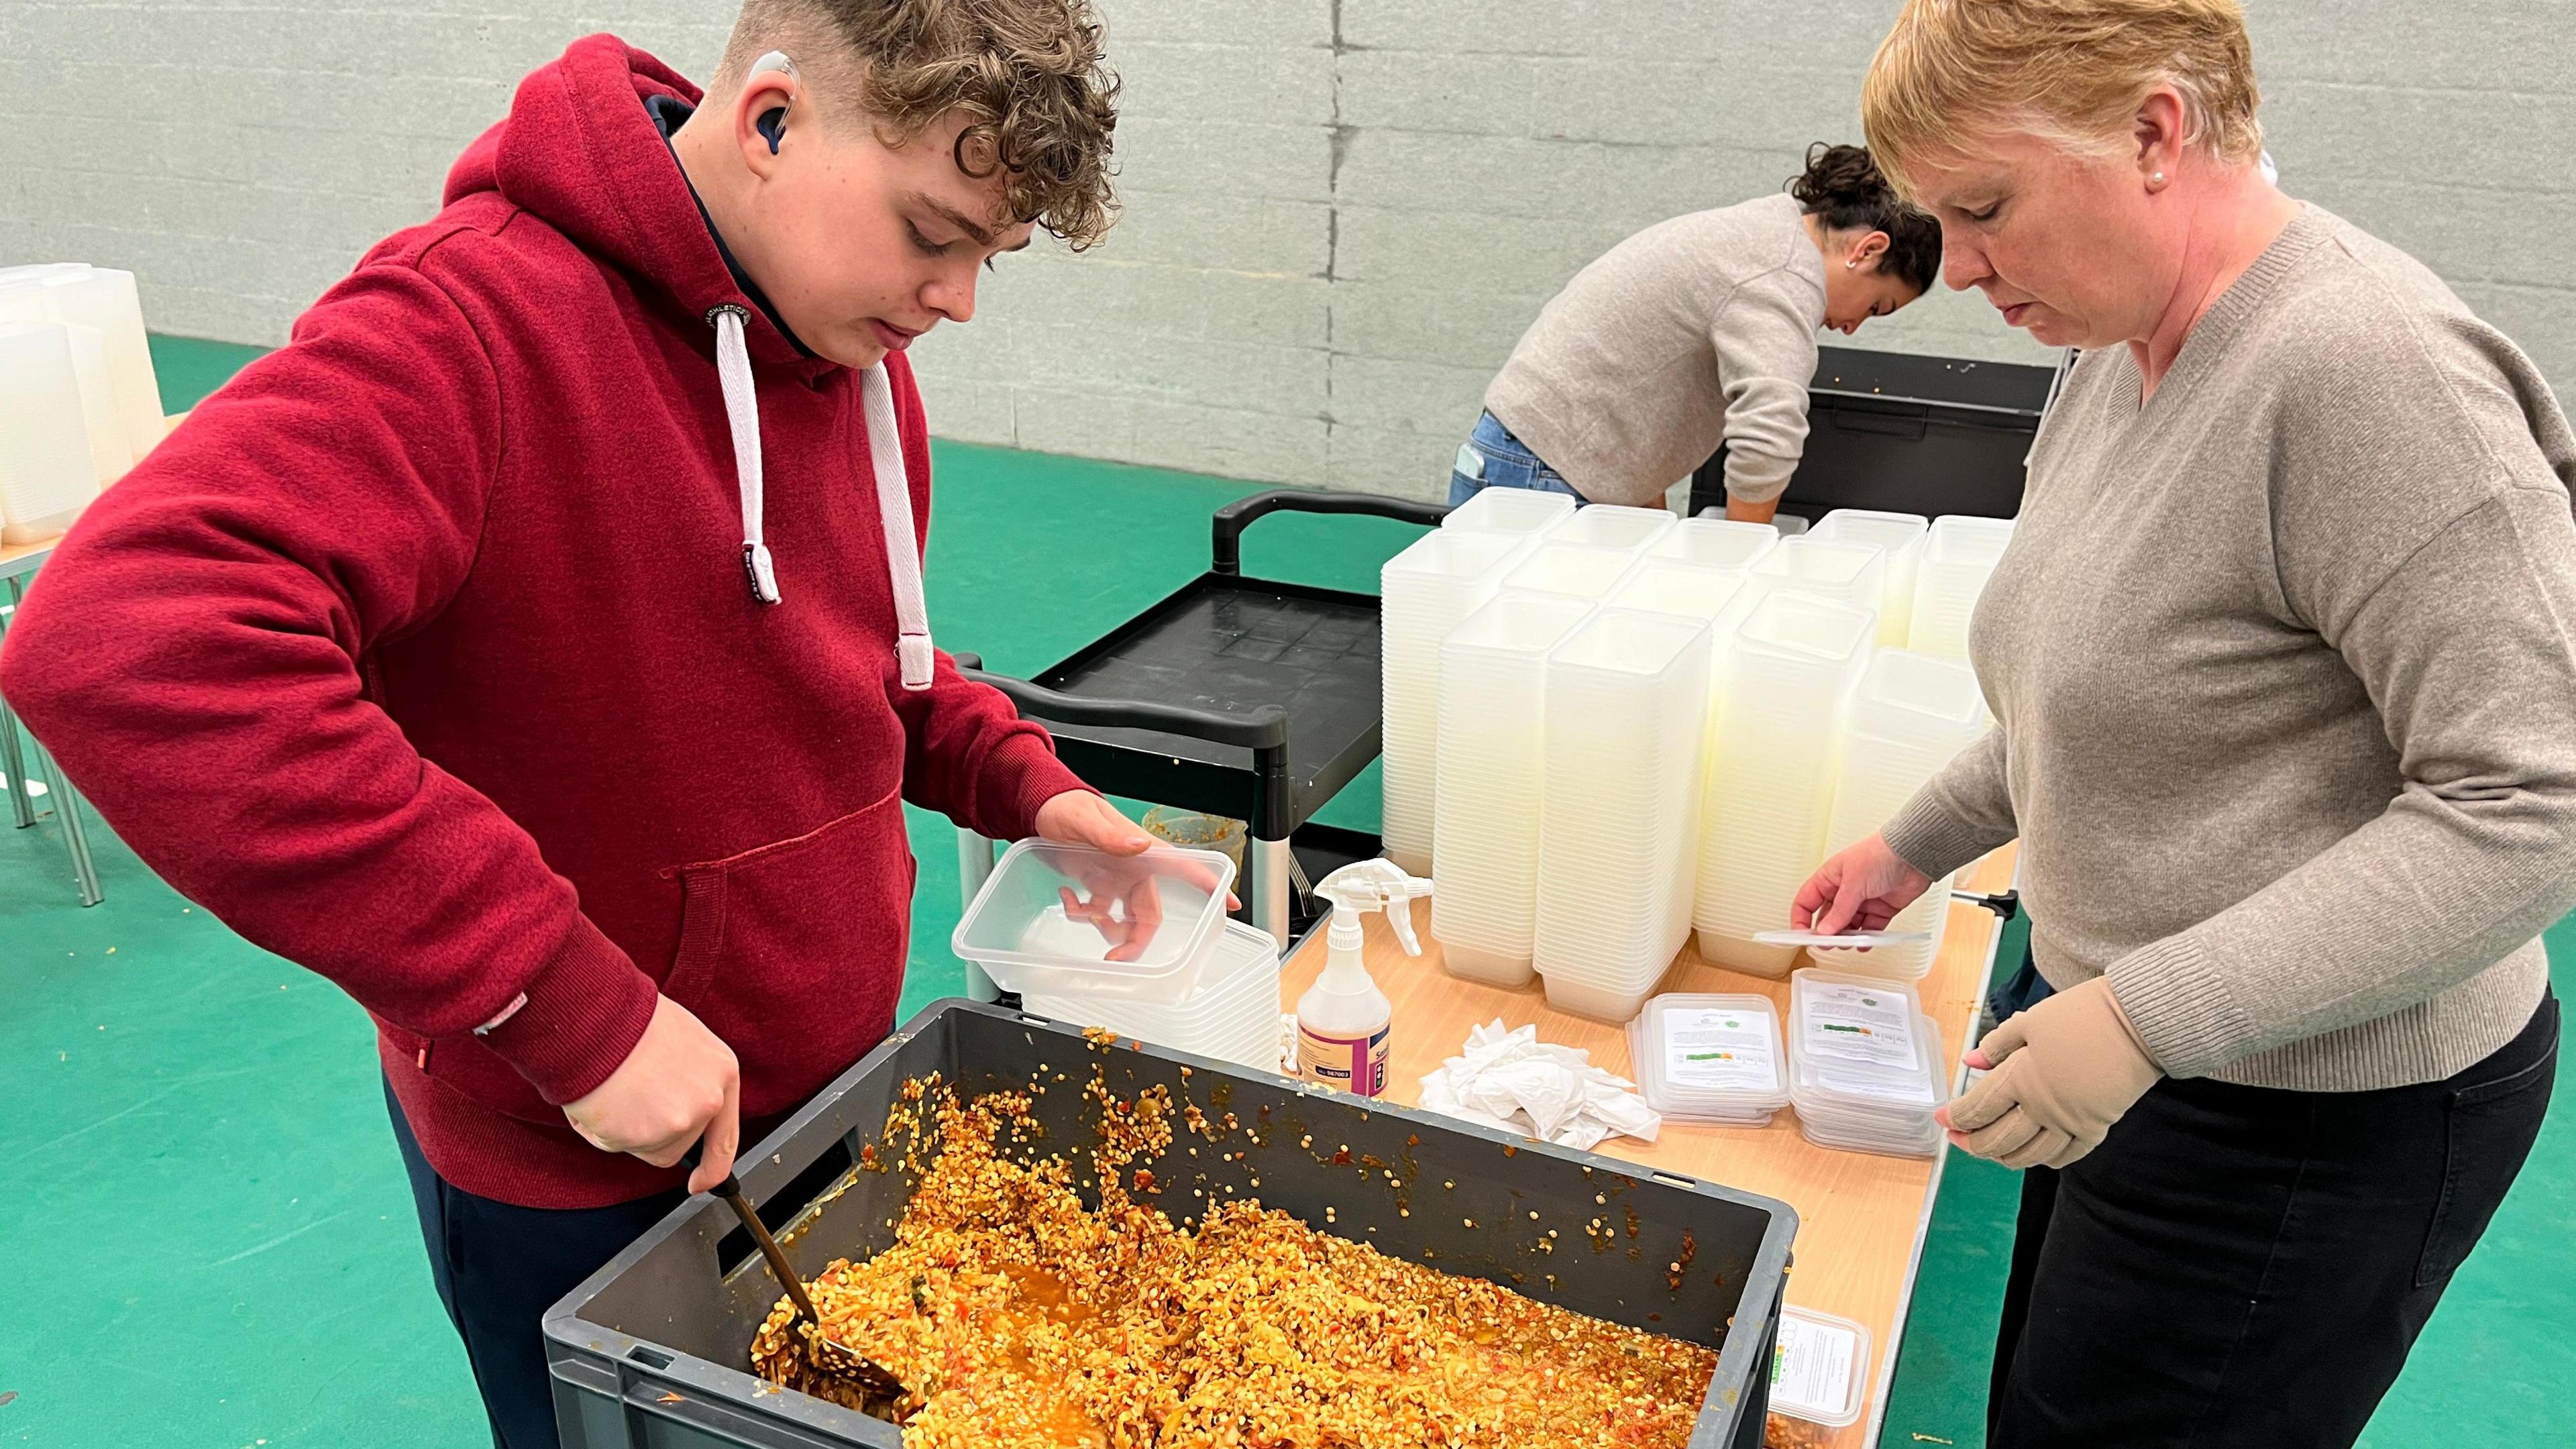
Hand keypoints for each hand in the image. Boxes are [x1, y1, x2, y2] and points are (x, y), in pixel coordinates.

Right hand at [562, 994, 740, 1193]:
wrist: (596, 1018)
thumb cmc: (630, 1020)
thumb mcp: (681, 1041)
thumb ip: (690, 1079)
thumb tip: (677, 1105)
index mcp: (723, 1072)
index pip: (725, 1136)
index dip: (713, 1167)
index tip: (702, 1183)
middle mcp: (710, 1099)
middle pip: (679, 1145)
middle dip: (653, 1134)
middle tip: (630, 1098)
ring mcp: (681, 1121)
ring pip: (648, 1149)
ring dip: (627, 1131)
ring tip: (616, 1091)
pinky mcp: (648, 1137)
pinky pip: (619, 1146)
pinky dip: (604, 1131)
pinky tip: (603, 1098)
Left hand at [1034, 792, 1239, 960]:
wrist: (1041, 807)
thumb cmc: (1067, 805)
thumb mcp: (1085, 819)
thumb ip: (1111, 836)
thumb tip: (1140, 845)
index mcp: (1141, 851)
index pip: (1183, 868)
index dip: (1208, 886)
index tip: (1230, 905)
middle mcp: (1134, 869)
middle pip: (1149, 914)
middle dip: (1136, 941)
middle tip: (1116, 958)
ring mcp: (1116, 879)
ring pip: (1124, 920)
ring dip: (1105, 928)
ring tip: (1081, 914)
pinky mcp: (1097, 884)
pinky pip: (1097, 912)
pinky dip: (1081, 913)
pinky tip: (1067, 895)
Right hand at [1792, 832, 1932, 935]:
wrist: (1913, 854)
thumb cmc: (1880, 854)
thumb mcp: (1853, 883)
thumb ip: (1840, 910)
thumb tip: (1826, 931)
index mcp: (1830, 878)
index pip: (1806, 901)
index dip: (1801, 919)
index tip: (1803, 936)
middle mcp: (1844, 890)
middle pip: (1827, 918)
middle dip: (1826, 933)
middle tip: (1828, 945)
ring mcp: (1862, 901)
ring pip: (1848, 926)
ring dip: (1847, 937)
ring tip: (1848, 944)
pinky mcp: (1880, 909)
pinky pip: (1869, 929)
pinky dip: (1866, 939)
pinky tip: (1864, 944)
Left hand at [1938, 977, 2161, 1169]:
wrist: (2137, 1024)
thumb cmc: (2083, 1015)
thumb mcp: (2031, 1020)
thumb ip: (1997, 1044)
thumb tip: (1969, 1060)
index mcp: (2022, 1077)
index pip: (1978, 1108)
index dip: (1955, 1117)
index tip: (1942, 1119)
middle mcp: (2042, 1107)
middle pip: (1997, 1140)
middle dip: (1971, 1143)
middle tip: (1958, 1138)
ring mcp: (2070, 1122)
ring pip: (2028, 1155)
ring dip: (2002, 1156)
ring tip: (1989, 1148)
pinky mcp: (2096, 1128)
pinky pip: (2064, 1156)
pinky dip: (2042, 1159)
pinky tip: (2031, 1153)